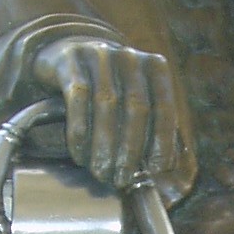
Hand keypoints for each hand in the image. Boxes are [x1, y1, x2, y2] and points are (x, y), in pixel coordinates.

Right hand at [32, 33, 190, 197]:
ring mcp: (100, 54)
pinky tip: (80, 155)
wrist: (68, 55)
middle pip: (136, 108)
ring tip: (101, 173)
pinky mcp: (71, 59)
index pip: (164, 107)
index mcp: (154, 67)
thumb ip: (152, 123)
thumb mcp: (136, 96)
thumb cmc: (111, 87)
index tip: (154, 169)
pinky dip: (80, 132)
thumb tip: (165, 167)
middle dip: (130, 149)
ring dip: (104, 145)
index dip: (162, 140)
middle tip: (122, 179)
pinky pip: (77, 98)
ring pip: (106, 104)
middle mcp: (130, 57)